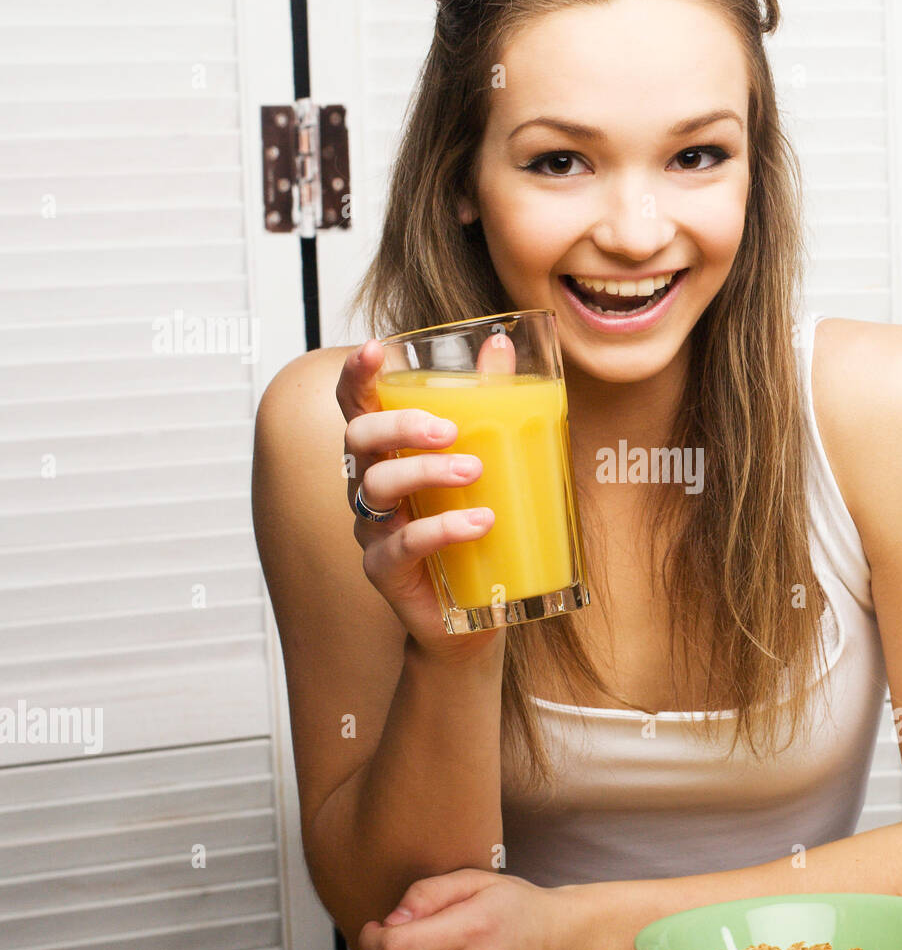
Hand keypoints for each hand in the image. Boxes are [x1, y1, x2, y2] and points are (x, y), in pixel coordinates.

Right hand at [336, 338, 503, 655]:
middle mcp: (370, 485)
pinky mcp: (385, 570)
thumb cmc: (475, 522)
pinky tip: (477, 522)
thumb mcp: (489, 457)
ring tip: (474, 472)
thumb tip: (498, 342)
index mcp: (389, 452)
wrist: (478, 607)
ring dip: (426, 473)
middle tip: (451, 431)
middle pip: (359, 440)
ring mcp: (374, 529)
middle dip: (401, 427)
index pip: (357, 404)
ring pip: (378, 489)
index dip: (356, 375)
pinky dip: (440, 530)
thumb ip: (490, 399)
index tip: (375, 348)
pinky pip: (401, 545)